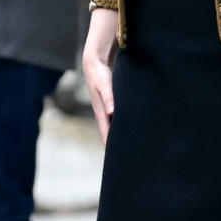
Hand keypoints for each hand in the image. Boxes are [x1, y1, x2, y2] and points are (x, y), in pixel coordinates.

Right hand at [83, 9, 118, 144]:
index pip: (106, 132)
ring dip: (117, 135)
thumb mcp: (105, 85)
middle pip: (108, 132)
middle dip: (114, 144)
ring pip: (112, 125)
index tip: (115, 158)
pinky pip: (115, 117)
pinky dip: (119, 124)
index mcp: (101, 111)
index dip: (110, 145)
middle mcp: (103, 111)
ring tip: (125, 146)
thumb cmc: (99, 73)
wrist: (94, 61)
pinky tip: (126, 127)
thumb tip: (111, 113)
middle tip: (123, 157)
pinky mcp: (110, 101)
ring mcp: (106, 107)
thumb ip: (109, 98)